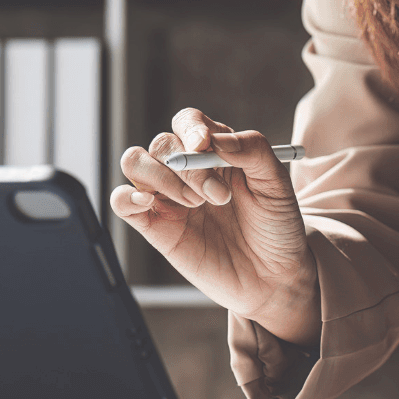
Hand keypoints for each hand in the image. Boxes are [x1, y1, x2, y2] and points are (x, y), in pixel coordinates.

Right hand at [110, 108, 318, 344]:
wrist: (273, 276)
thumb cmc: (276, 227)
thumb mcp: (277, 183)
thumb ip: (253, 150)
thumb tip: (214, 138)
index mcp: (215, 152)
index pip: (187, 122)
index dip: (191, 128)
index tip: (205, 146)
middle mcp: (187, 170)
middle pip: (163, 144)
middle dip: (189, 167)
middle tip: (219, 197)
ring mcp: (168, 197)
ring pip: (135, 162)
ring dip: (162, 178)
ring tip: (197, 204)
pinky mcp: (156, 226)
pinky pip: (121, 202)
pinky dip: (126, 197)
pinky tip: (148, 204)